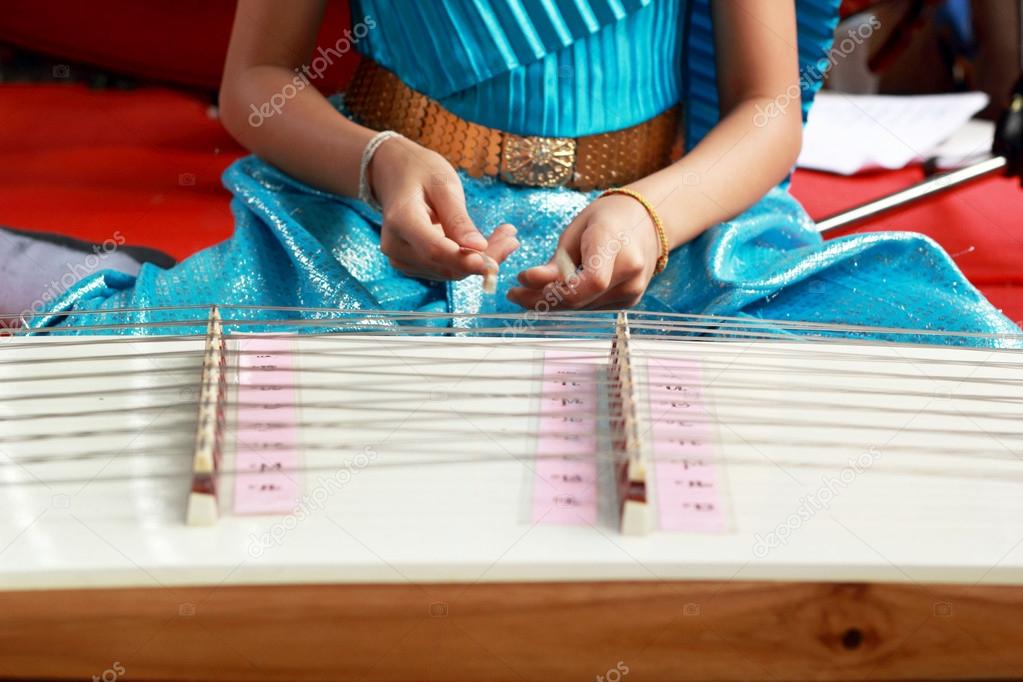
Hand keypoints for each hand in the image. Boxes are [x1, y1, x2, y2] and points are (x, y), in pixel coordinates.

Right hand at [370, 136, 518, 279]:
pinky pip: (445, 268)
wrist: (393, 173)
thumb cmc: (419, 172)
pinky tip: (489, 244)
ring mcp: (401, 259)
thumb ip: (458, 218)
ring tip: (506, 236)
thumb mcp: (443, 184)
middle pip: (446, 265)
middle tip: (512, 239)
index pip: (435, 250)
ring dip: (480, 260)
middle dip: (482, 259)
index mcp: (401, 220)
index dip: (465, 260)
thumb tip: (478, 248)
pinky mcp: (412, 264)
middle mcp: (396, 246)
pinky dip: (469, 259)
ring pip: (449, 271)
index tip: (494, 263)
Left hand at [508, 193, 660, 309]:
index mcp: (615, 243)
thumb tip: (527, 283)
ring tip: (525, 293)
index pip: (592, 279)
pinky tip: (552, 293)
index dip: (557, 288)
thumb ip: (556, 262)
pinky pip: (590, 307)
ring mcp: (633, 291)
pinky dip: (569, 302)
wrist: (646, 222)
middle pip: (580, 299)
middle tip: (513, 293)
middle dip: (542, 299)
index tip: (524, 279)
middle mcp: (630, 272)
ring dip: (552, 303)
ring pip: (582, 307)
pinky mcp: (629, 302)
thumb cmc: (606, 221)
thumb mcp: (576, 231)